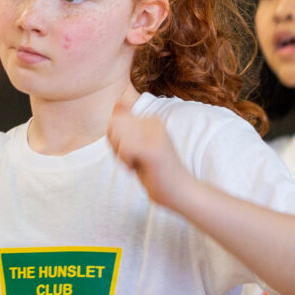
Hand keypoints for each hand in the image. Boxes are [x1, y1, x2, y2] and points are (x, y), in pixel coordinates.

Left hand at [107, 97, 192, 211]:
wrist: (180, 191)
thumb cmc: (156, 173)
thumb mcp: (139, 145)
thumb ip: (127, 127)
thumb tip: (117, 103)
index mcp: (152, 119)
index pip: (116, 119)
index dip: (115, 138)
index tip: (130, 151)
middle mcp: (154, 122)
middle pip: (114, 124)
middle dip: (115, 144)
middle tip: (131, 159)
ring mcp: (154, 134)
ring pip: (117, 134)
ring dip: (120, 154)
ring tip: (135, 163)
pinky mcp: (153, 149)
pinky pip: (124, 148)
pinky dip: (125, 161)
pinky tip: (135, 168)